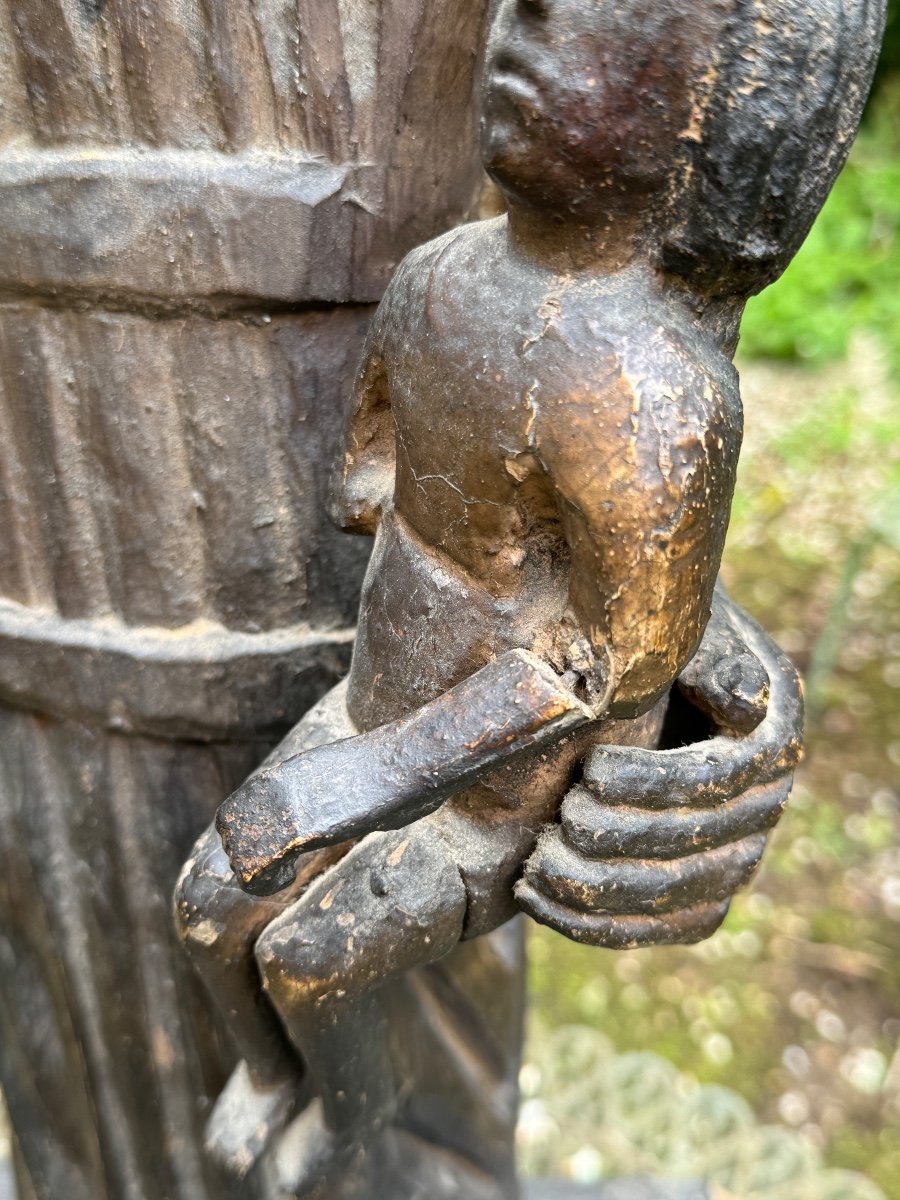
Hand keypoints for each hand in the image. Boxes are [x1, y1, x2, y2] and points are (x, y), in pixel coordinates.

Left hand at [514, 588, 802, 947]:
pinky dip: (601, 926)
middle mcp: (763, 806)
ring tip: (538, 868)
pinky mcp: (701, 894)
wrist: (647, 677)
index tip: (591, 771)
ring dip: (603, 891)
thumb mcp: (686, 632)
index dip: (655, 783)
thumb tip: (746, 703)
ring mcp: (735, 856)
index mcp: (769, 739)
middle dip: (620, 839)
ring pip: (678, 895)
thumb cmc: (659, 644)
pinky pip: (663, 927)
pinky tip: (541, 904)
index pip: (718, 779)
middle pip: (698, 845)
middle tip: (560, 821)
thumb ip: (710, 659)